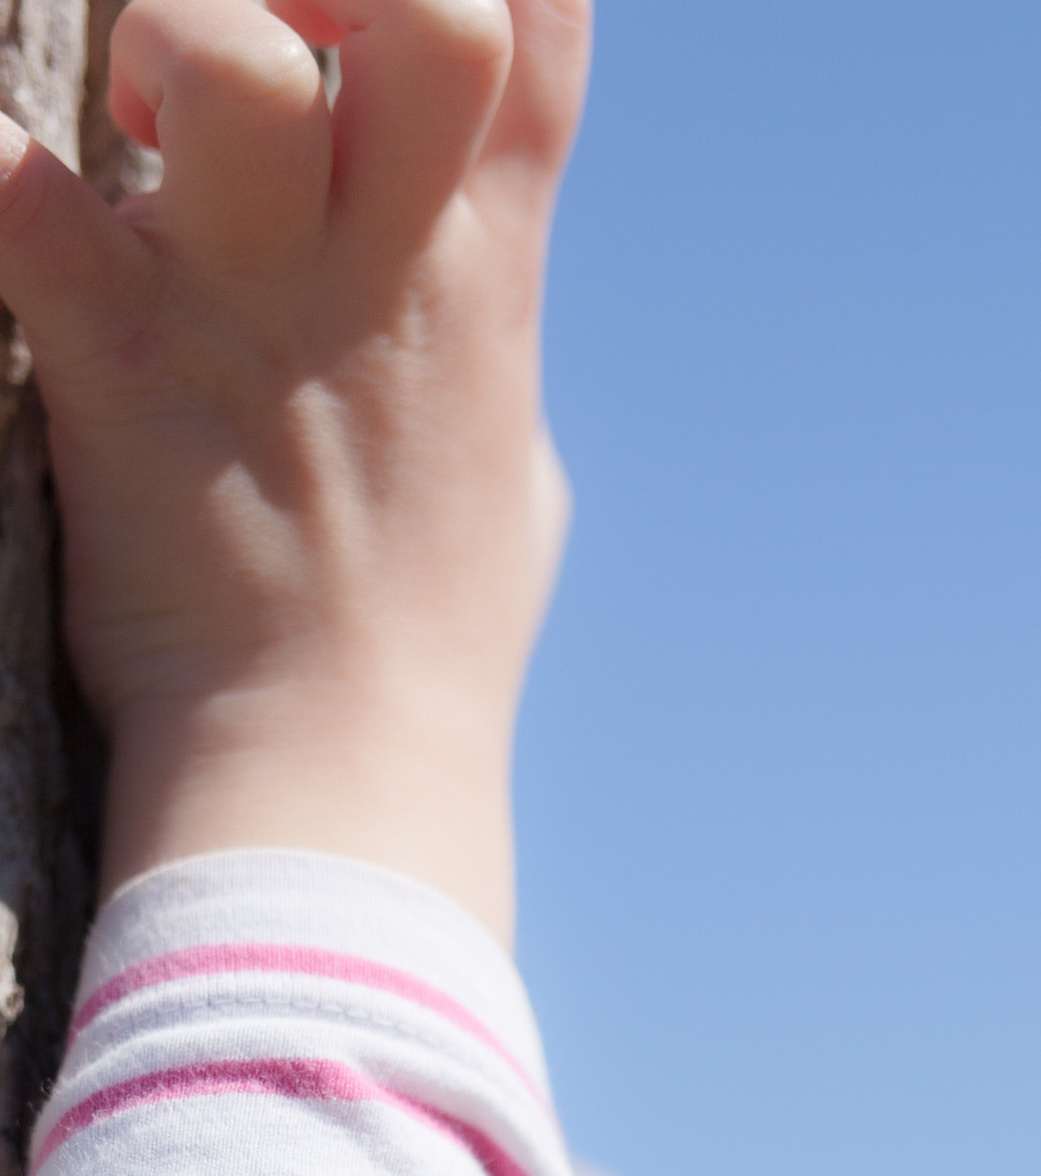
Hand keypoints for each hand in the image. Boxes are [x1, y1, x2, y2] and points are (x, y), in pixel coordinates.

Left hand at [0, 0, 588, 940]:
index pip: (534, 26)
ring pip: (233, 57)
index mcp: (486, 275)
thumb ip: (489, 337)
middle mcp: (383, 263)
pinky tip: (4, 191)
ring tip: (134, 122)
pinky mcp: (111, 359)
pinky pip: (16, 189)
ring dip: (165, 37)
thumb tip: (487, 294)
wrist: (330, 779)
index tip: (372, 12)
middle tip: (253, 50)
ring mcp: (248, 304)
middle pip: (427, 1)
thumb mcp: (510, 474)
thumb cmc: (423, 641)